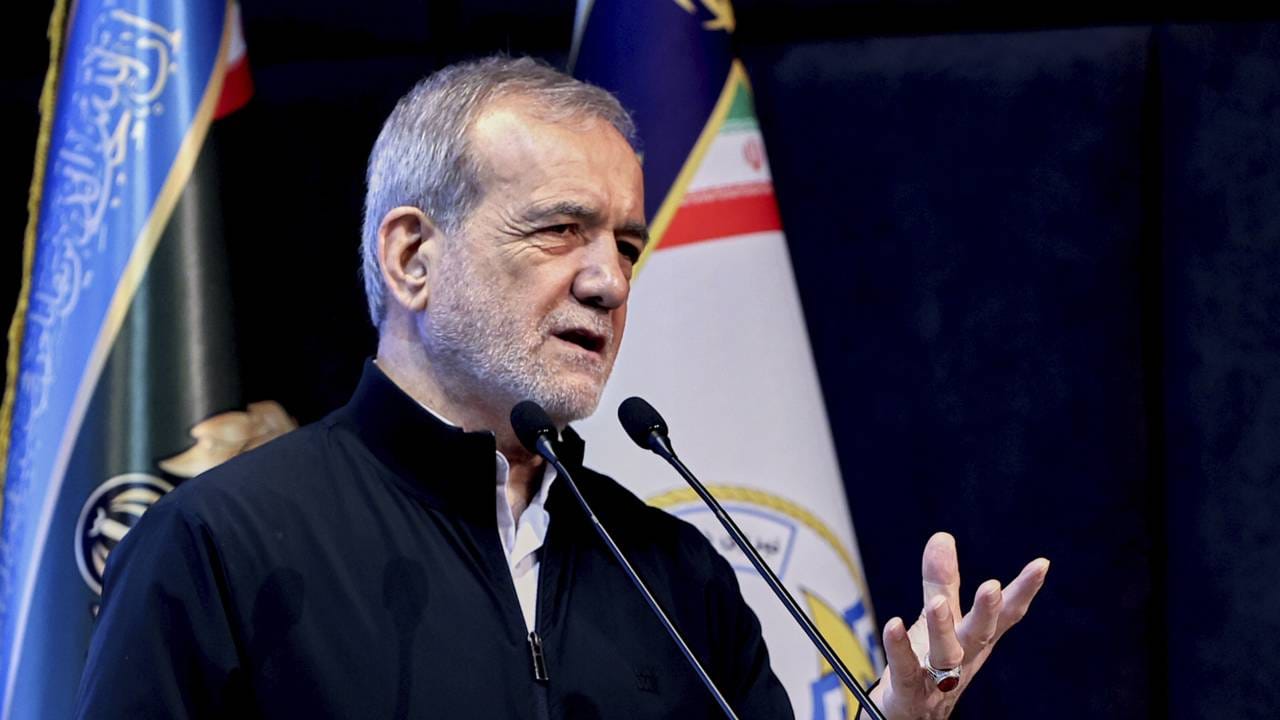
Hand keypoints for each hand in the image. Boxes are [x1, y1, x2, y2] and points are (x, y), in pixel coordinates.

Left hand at [860, 532, 1048, 719]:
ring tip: (937, 603)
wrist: (911, 716)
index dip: (1023, 591)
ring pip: (947, 655)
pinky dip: (899, 649)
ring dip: (944, 628)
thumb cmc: (931, 665)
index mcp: (976, 640)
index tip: (1041, 564)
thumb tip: (944, 536)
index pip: (1005, 615)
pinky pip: (905, 671)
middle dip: (988, 612)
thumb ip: (942, 581)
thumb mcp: (940, 620)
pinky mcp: (910, 693)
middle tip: (992, 586)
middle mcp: (964, 659)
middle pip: (980, 635)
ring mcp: (939, 680)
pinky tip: (893, 625)